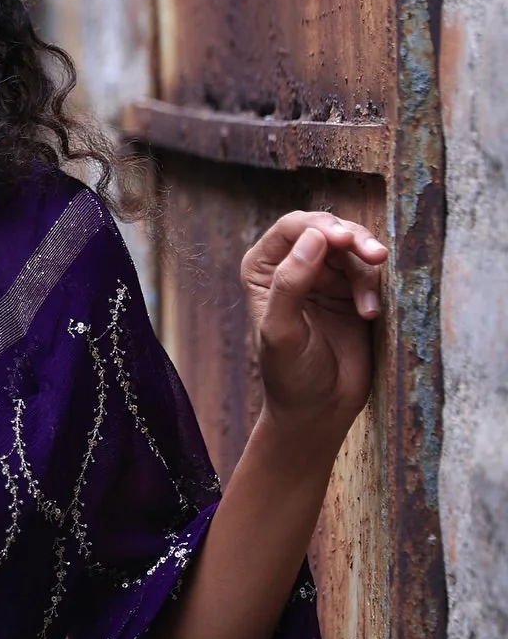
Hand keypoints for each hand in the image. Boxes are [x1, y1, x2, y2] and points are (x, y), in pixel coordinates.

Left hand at [240, 211, 385, 449]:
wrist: (320, 411)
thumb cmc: (291, 376)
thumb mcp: (283, 332)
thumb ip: (291, 284)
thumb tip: (314, 237)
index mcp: (264, 269)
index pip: (292, 228)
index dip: (320, 226)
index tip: (344, 239)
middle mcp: (292, 266)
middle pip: (327, 231)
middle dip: (353, 239)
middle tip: (375, 256)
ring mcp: (325, 278)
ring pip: (353, 249)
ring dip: (367, 268)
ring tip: (370, 306)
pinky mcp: (352, 292)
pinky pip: (369, 272)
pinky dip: (374, 287)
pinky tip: (370, 313)